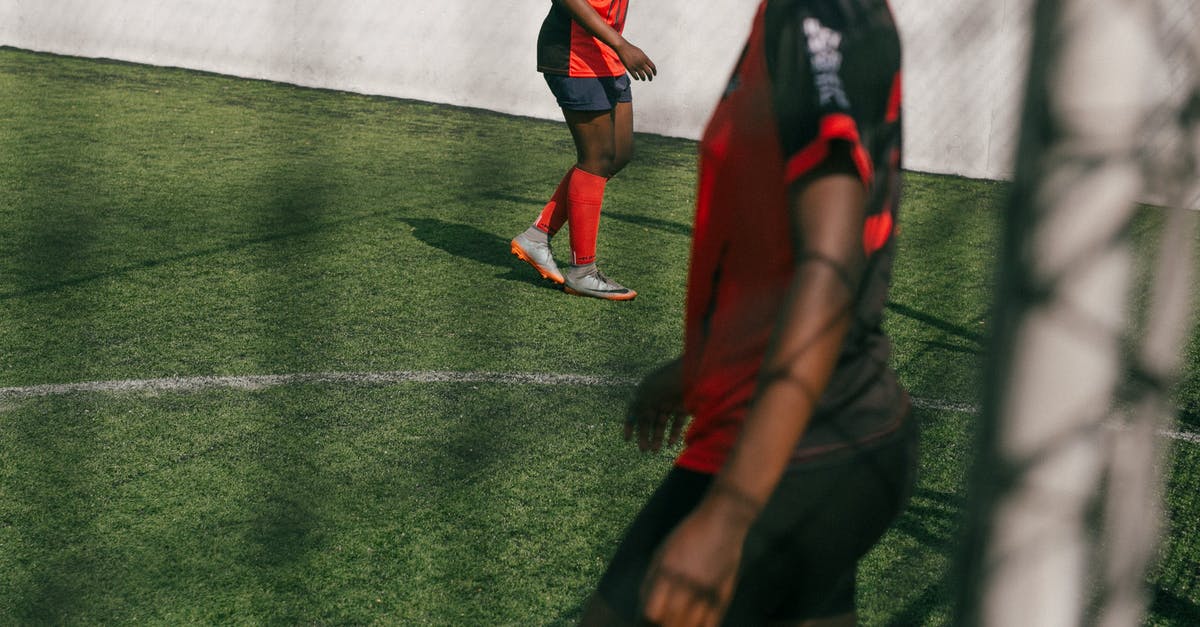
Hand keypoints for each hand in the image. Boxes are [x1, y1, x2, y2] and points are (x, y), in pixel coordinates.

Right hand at [616, 41, 656, 80]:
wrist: (623, 48)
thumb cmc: (632, 49)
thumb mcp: (641, 53)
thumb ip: (645, 59)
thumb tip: (647, 65)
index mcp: (645, 58)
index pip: (653, 67)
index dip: (654, 72)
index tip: (654, 74)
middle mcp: (641, 63)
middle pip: (649, 73)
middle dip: (650, 77)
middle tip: (650, 79)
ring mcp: (636, 66)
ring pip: (643, 76)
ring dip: (644, 79)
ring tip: (643, 79)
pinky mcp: (630, 69)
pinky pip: (636, 77)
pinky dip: (637, 78)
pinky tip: (637, 78)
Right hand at [625, 359, 686, 451]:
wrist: (694, 372)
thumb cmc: (667, 381)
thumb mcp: (647, 394)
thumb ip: (637, 408)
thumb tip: (631, 420)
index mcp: (645, 392)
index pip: (634, 411)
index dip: (630, 425)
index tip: (627, 440)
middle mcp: (657, 397)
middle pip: (647, 420)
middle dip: (644, 435)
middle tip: (644, 450)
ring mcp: (671, 402)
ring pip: (661, 423)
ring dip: (657, 437)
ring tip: (655, 450)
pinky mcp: (685, 407)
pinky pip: (676, 423)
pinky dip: (673, 434)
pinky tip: (670, 443)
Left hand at [640, 498, 752, 626]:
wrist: (723, 522)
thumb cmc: (688, 535)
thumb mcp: (662, 553)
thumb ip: (650, 582)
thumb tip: (643, 612)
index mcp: (666, 571)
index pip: (651, 612)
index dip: (645, 622)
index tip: (645, 623)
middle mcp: (686, 583)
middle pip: (669, 623)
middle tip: (661, 624)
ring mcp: (706, 590)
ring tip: (677, 623)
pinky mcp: (723, 594)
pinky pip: (710, 623)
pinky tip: (694, 625)